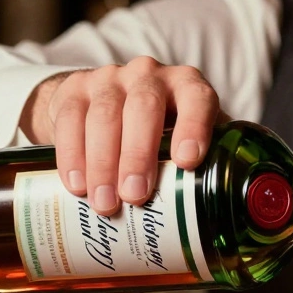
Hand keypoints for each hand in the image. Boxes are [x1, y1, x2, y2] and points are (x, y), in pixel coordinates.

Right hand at [19, 56, 223, 214]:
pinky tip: (77, 186)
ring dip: (103, 163)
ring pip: (105, 115)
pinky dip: (72, 156)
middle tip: (135, 196)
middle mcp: (149, 76)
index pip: (197, 99)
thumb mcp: (186, 140)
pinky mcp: (75, 89)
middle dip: (138, 154)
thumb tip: (222, 215)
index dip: (194, 127)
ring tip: (105, 203)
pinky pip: (70, 119)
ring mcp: (110, 79)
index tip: (186, 161)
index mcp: (187, 87)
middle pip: (144, 107)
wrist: (105, 105)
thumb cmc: (160, 133)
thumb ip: (207, 164)